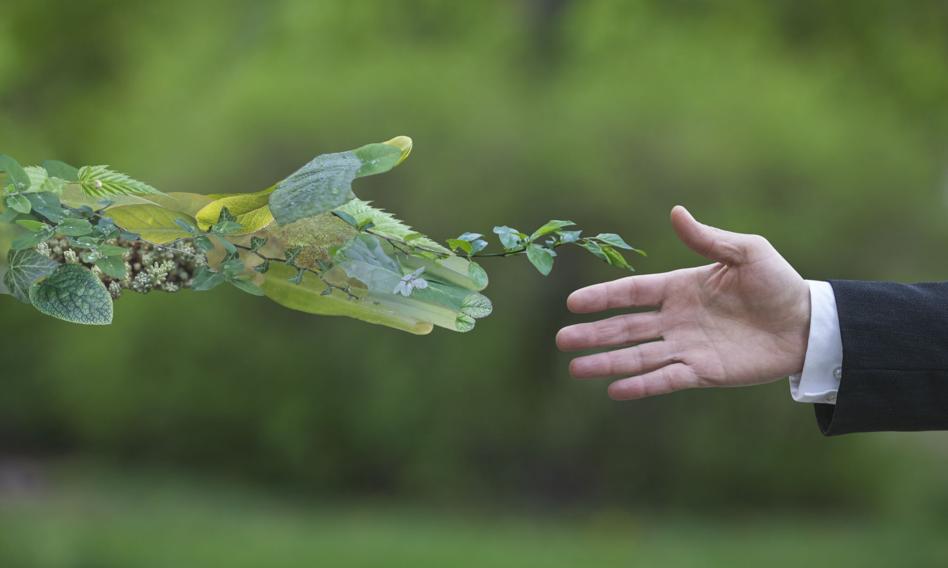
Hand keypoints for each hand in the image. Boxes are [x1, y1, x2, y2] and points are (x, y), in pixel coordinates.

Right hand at [556, 206, 810, 399]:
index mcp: (680, 287)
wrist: (807, 324)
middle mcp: (676, 319)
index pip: (633, 293)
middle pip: (625, 327)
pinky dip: (641, 385)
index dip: (603, 297)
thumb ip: (708, 239)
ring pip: (638, 356)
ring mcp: (687, 347)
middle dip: (593, 334)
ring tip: (575, 369)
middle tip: (562, 340)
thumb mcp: (746, 252)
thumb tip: (675, 212)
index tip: (573, 303)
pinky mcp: (703, 372)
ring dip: (607, 363)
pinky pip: (666, 379)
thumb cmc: (778, 283)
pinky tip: (614, 390)